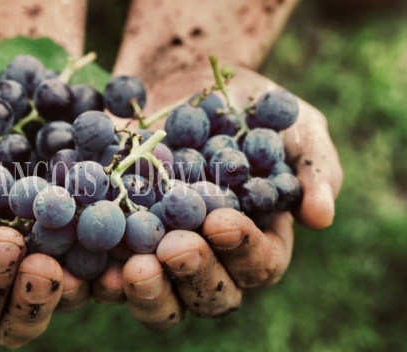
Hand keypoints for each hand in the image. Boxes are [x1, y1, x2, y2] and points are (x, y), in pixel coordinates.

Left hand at [107, 65, 342, 327]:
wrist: (185, 81)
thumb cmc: (249, 108)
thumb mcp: (294, 126)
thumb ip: (314, 168)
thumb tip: (321, 217)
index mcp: (258, 242)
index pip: (259, 264)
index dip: (243, 249)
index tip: (222, 221)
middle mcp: (211, 260)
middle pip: (209, 295)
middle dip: (193, 274)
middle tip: (175, 248)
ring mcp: (162, 256)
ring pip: (159, 297)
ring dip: (146, 290)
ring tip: (130, 269)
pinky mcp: (119, 242)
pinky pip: (107, 271)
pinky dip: (95, 275)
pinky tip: (85, 264)